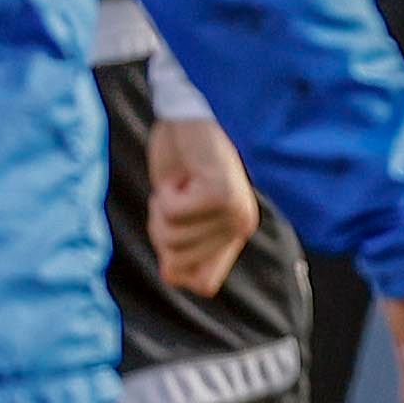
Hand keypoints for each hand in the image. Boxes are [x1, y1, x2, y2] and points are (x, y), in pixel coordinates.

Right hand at [148, 116, 261, 298]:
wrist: (185, 117)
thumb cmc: (179, 163)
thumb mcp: (180, 214)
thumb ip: (182, 245)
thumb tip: (172, 275)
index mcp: (235, 233)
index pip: (205, 285)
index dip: (177, 265)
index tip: (175, 229)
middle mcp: (241, 225)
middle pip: (178, 261)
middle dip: (162, 230)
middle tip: (175, 196)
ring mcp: (234, 211)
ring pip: (173, 237)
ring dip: (162, 209)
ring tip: (180, 183)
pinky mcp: (220, 193)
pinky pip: (173, 212)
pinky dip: (165, 193)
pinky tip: (182, 174)